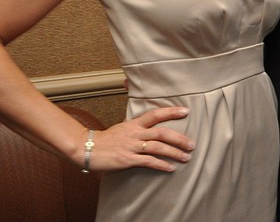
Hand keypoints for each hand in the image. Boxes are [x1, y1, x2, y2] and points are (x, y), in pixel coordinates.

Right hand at [78, 107, 194, 172]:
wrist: (87, 148)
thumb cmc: (106, 139)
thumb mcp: (123, 128)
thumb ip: (138, 127)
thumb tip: (152, 128)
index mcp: (134, 124)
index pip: (155, 114)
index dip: (171, 112)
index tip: (186, 111)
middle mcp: (135, 133)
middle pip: (162, 132)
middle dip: (179, 138)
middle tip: (192, 144)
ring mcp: (132, 146)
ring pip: (158, 147)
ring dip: (174, 152)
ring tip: (186, 157)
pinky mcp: (128, 159)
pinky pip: (148, 161)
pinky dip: (161, 164)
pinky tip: (170, 168)